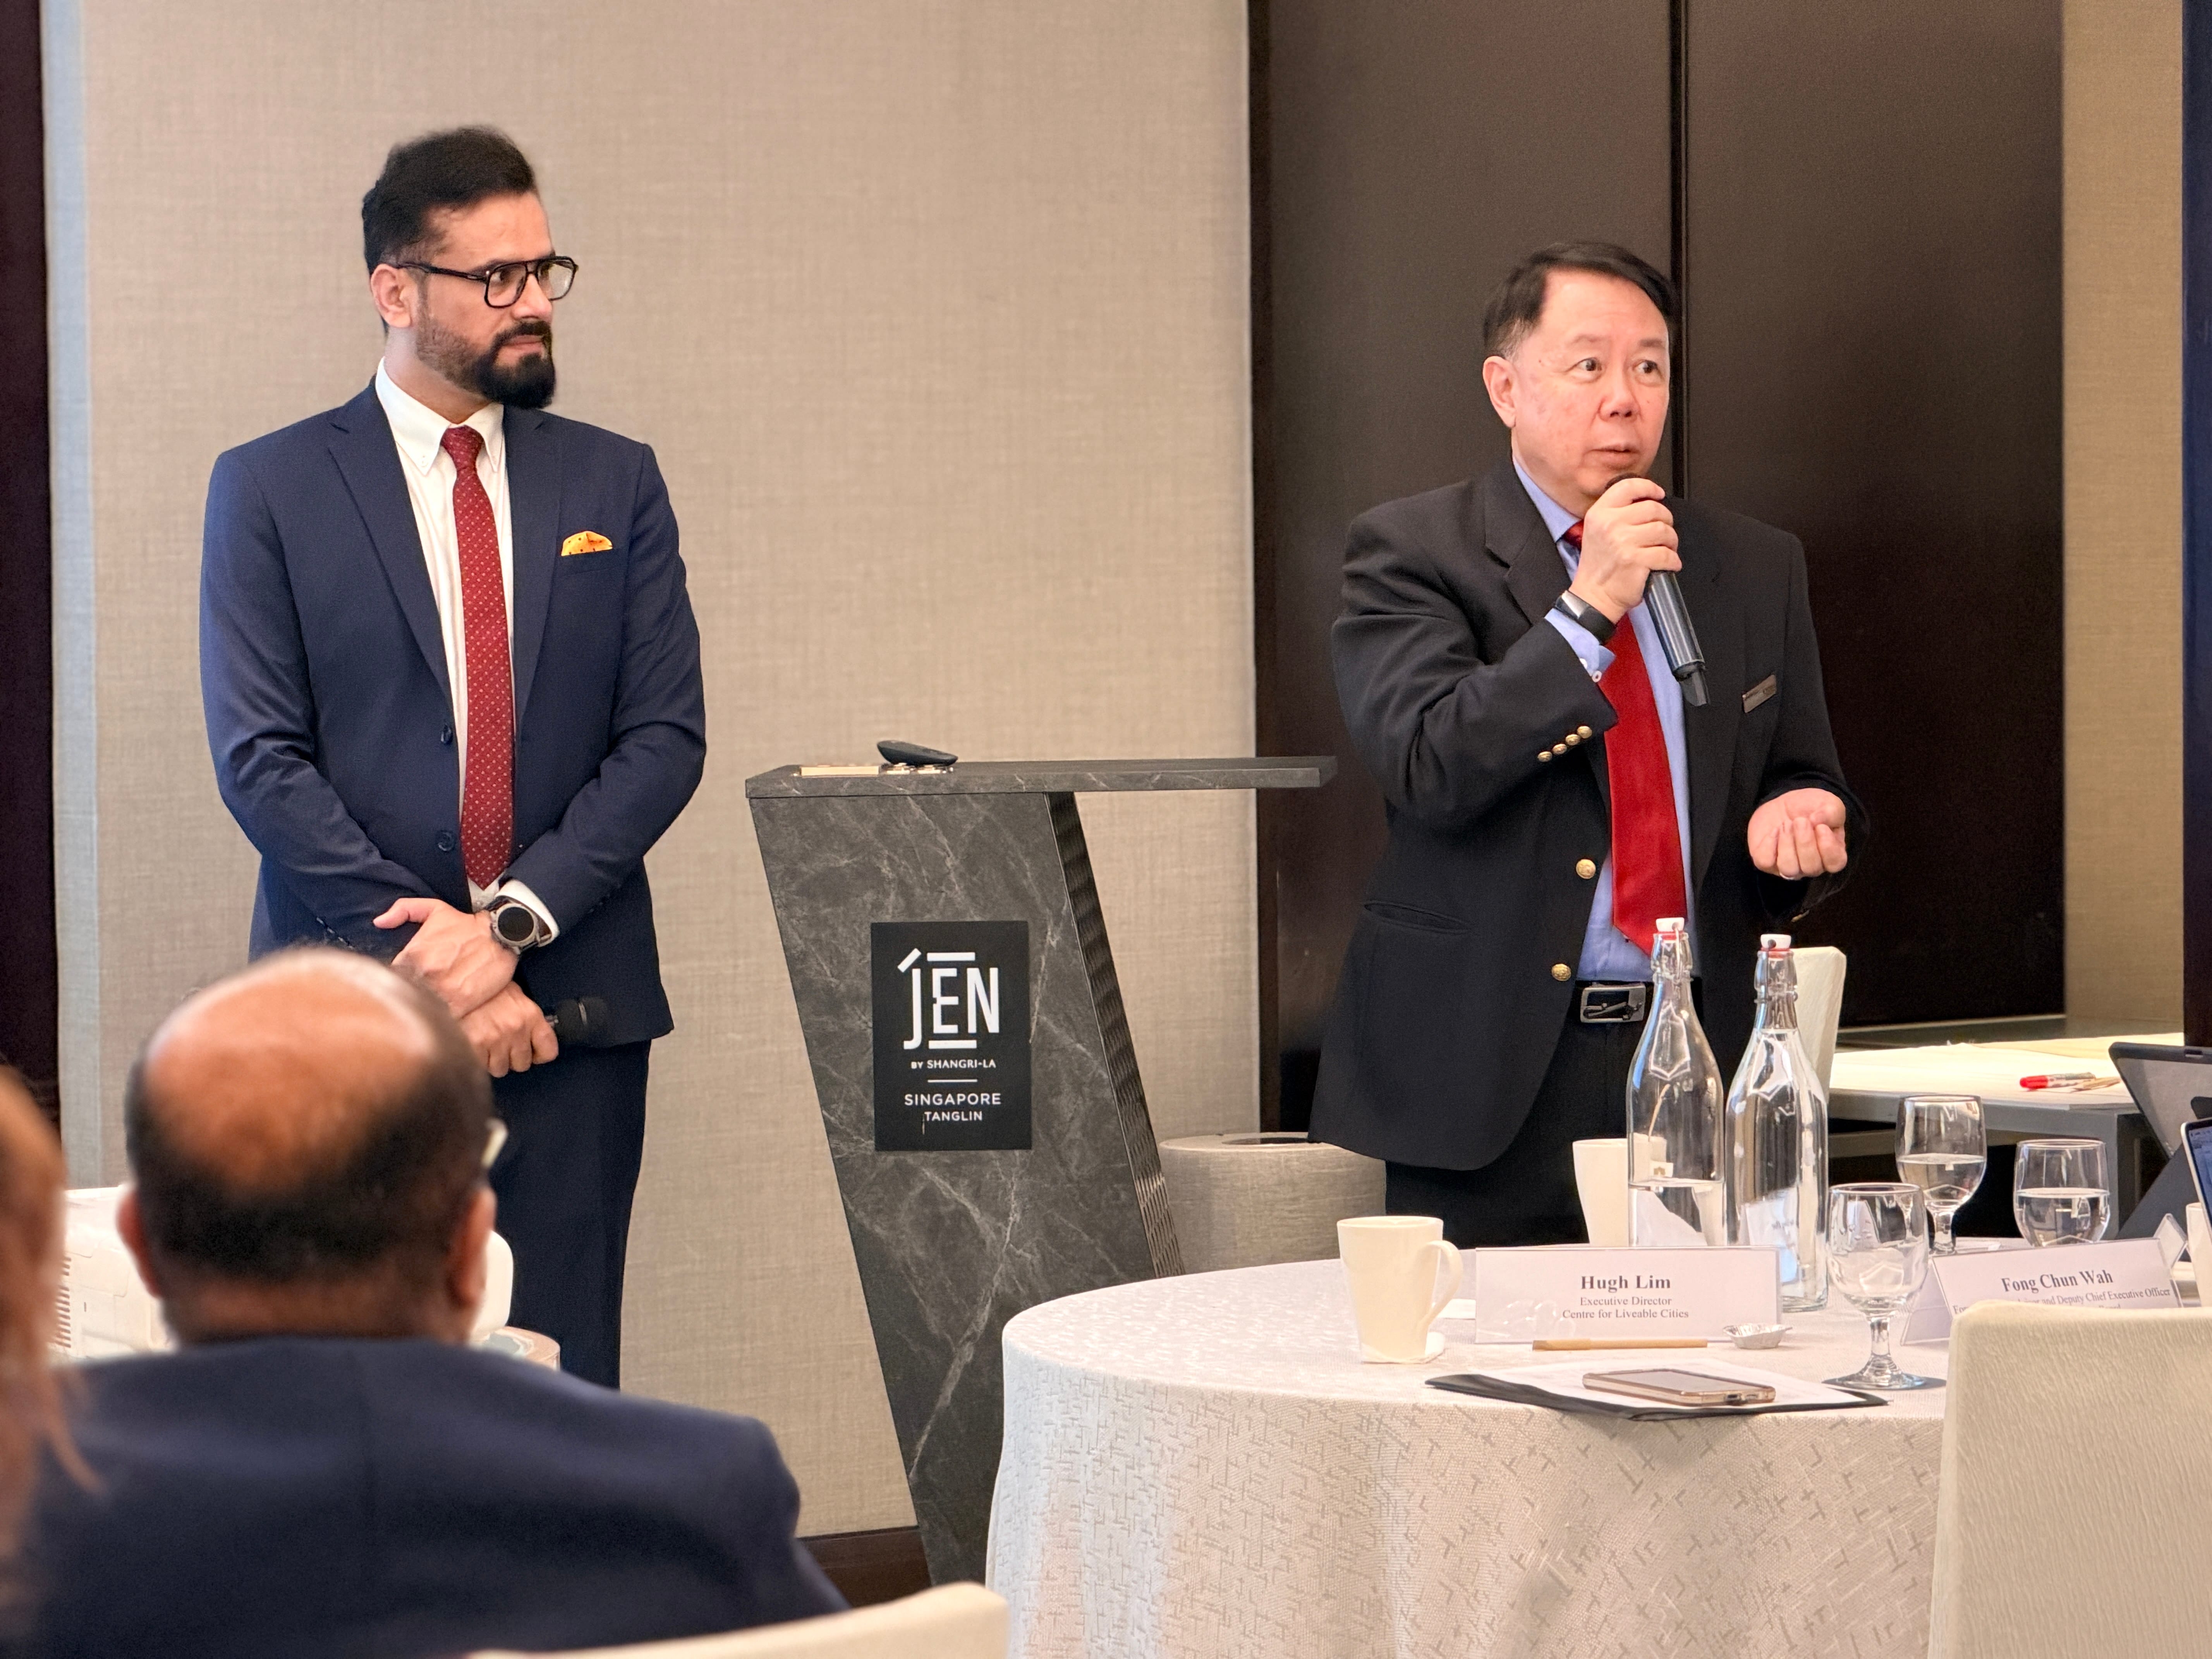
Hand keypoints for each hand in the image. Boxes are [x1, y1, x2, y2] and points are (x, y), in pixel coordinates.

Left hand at [375, 897, 515, 1017]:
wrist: (503, 933)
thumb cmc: (467, 925)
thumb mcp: (434, 909)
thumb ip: (403, 910)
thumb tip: (379, 922)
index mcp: (411, 955)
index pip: (391, 979)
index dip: (398, 984)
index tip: (406, 986)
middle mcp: (422, 974)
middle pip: (404, 997)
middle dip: (409, 999)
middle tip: (418, 1000)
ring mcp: (441, 991)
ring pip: (422, 1010)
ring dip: (423, 1012)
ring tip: (429, 1012)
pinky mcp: (460, 1004)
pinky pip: (443, 1019)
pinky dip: (441, 1021)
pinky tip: (444, 1019)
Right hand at [459, 982, 559, 1076]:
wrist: (460, 984)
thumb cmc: (488, 989)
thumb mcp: (516, 996)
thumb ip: (527, 1019)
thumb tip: (532, 1037)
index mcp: (530, 1016)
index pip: (548, 1050)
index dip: (541, 1055)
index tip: (534, 1053)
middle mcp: (516, 1029)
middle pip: (523, 1064)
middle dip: (514, 1058)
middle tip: (506, 1047)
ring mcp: (495, 1040)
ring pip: (501, 1069)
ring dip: (495, 1062)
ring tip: (489, 1046)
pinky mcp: (475, 1046)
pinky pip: (482, 1067)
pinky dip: (479, 1060)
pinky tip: (477, 1046)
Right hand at [1571, 476, 1680, 620]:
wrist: (1594, 596)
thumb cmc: (1599, 565)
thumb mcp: (1597, 530)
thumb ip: (1617, 512)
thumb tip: (1648, 499)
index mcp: (1599, 514)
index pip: (1628, 487)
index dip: (1649, 488)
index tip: (1658, 494)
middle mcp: (1610, 525)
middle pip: (1653, 508)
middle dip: (1665, 520)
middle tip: (1662, 532)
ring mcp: (1623, 543)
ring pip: (1663, 530)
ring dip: (1670, 541)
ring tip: (1664, 549)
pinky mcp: (1636, 561)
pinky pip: (1667, 554)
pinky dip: (1672, 561)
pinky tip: (1667, 564)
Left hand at [1748, 788, 1848, 878]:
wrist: (1785, 804)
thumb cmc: (1811, 808)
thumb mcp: (1829, 803)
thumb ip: (1831, 812)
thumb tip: (1817, 821)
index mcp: (1831, 854)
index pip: (1835, 863)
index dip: (1828, 847)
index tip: (1821, 827)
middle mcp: (1810, 866)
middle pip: (1811, 868)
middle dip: (1805, 842)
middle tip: (1799, 821)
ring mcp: (1788, 866)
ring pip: (1788, 869)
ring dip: (1787, 844)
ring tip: (1786, 824)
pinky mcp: (1767, 861)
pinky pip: (1765, 862)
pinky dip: (1769, 844)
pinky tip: (1774, 830)